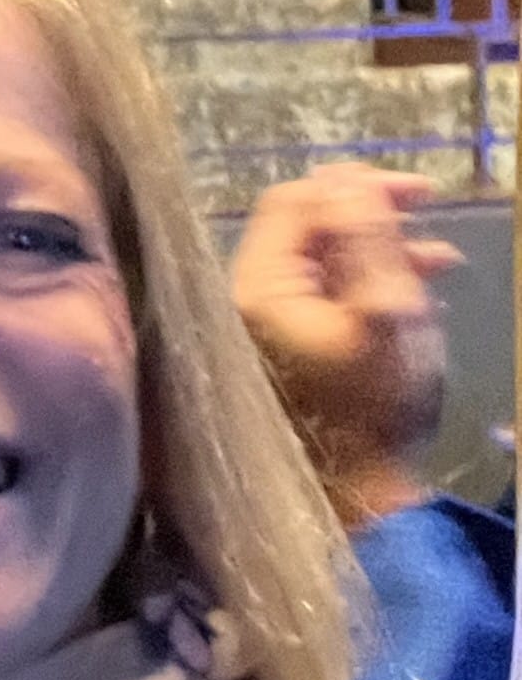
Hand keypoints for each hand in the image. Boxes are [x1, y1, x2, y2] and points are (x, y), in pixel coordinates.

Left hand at [229, 164, 459, 518]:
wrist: (353, 499)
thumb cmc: (372, 412)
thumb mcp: (385, 312)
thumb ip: (364, 238)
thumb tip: (343, 180)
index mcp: (257, 292)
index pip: (292, 203)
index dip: (356, 188)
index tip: (417, 195)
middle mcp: (242, 310)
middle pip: (305, 233)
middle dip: (372, 221)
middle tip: (430, 218)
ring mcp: (256, 338)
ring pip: (318, 269)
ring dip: (377, 257)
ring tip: (439, 264)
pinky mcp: (276, 361)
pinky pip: (318, 305)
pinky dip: (362, 293)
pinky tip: (409, 302)